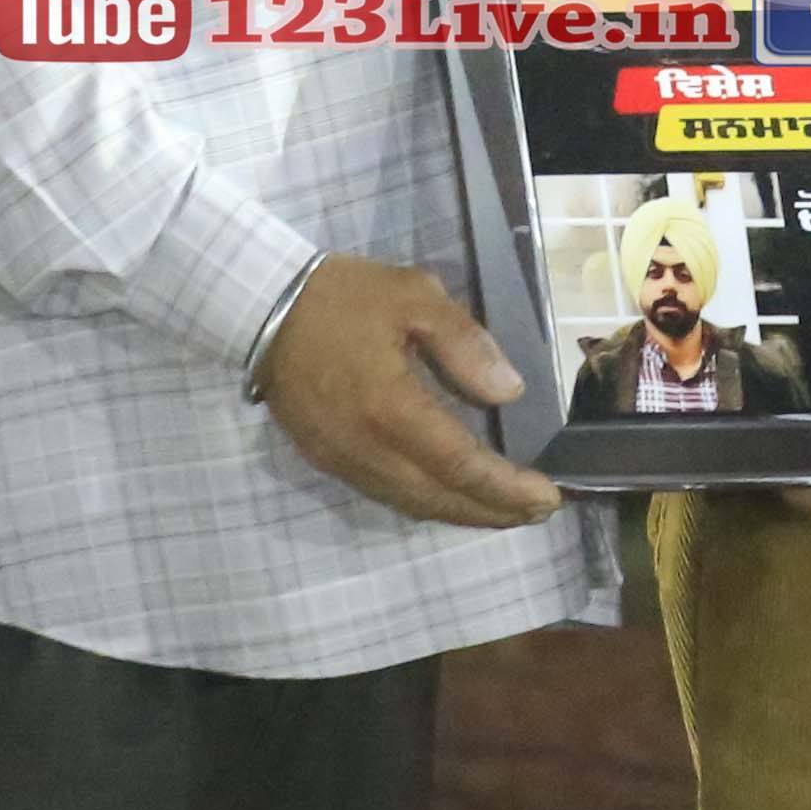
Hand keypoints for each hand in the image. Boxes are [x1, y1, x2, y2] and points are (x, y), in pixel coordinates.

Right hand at [259, 255, 570, 529]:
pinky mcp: (324, 458)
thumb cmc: (344, 297)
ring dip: (460, 513)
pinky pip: (384, 493)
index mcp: (390, 408)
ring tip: (505, 510)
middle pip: (438, 498)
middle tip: (538, 513)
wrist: (262, 306)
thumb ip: (466, 344)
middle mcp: (364, 448)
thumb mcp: (415, 296)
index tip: (548, 496)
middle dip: (492, 512)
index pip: (460, 465)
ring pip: (409, 503)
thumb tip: (510, 392)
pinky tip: (450, 494)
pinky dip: (425, 502)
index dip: (506, 488)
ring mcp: (339, 459)